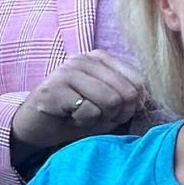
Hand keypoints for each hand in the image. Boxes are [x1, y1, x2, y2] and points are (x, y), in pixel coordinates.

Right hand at [10, 52, 146, 156]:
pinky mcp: (53, 89)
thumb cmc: (76, 115)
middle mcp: (85, 59)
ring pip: (111, 100)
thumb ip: (129, 99)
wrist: (36, 126)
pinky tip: (68, 117)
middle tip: (96, 116)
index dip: (131, 106)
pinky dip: (82, 122)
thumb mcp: (109, 105)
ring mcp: (67, 71)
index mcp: (101, 58)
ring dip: (100, 118)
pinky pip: (88, 111)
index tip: (113, 112)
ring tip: (82, 115)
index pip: (139, 81)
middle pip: (127, 92)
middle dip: (117, 114)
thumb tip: (147, 99)